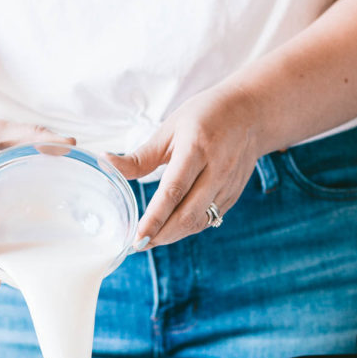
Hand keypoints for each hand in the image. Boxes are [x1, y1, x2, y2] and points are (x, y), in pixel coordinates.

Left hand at [107, 85, 262, 248]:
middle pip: (188, 214)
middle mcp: (216, 170)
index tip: (137, 236)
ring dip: (173, 235)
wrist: (251, 113)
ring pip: (199, 221)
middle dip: (161, 235)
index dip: (155, 217)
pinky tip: (171, 228)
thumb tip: (105, 162)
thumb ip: (140, 156)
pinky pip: (209, 218)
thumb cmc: (204, 116)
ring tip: (150, 239)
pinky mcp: (234, 194)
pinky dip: (188, 227)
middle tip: (137, 244)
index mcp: (196, 148)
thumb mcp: (169, 129)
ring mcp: (228, 185)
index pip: (173, 191)